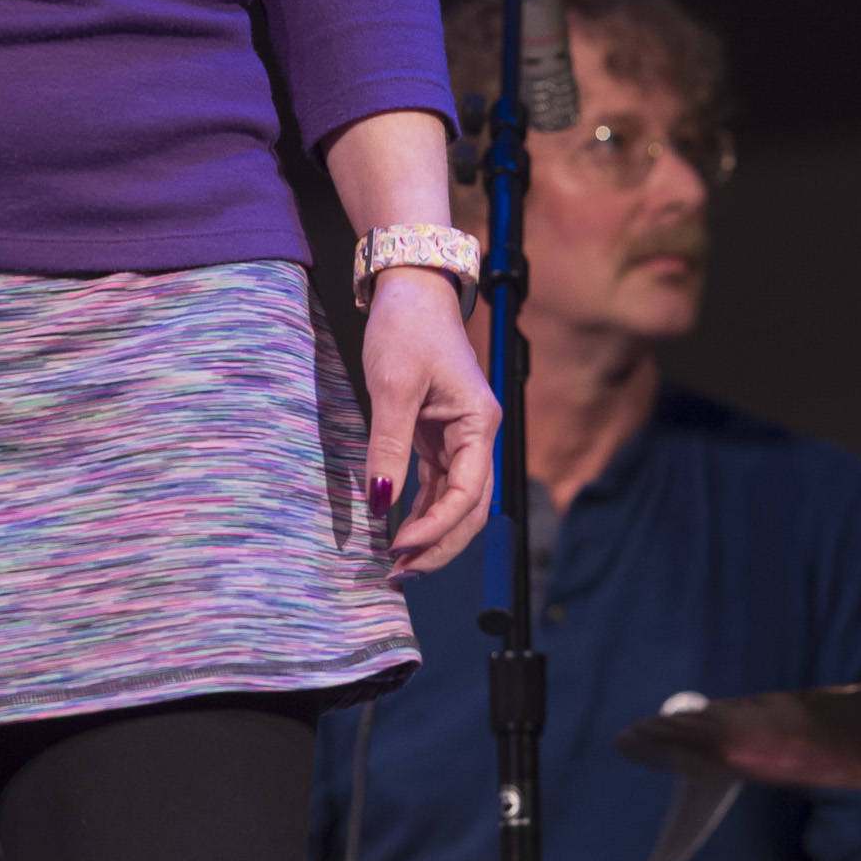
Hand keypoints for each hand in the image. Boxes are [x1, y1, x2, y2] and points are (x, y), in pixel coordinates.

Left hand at [362, 266, 498, 576]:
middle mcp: (476, 435)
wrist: (410, 288)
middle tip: (400, 572)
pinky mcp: (438, 433)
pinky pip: (436, 483)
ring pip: (453, 500)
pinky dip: (420, 508)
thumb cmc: (406, 328)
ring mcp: (459, 436)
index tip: (400, 548)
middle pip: (469, 507)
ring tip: (397, 562)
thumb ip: (388, 447)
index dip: (437, 529)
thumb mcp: (393, 387)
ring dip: (429, 532)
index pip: (467, 494)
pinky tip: (399, 529)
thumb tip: (381, 502)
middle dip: (439, 544)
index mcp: (479, 424)